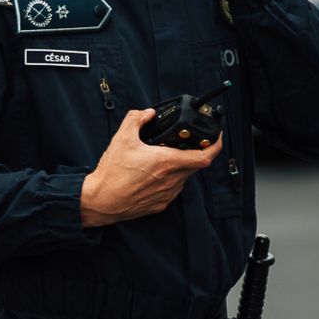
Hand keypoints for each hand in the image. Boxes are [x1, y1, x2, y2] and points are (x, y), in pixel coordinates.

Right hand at [79, 108, 223, 227]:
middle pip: (195, 165)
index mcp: (166, 162)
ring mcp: (167, 194)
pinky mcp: (161, 204)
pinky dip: (170, 179)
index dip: (215, 146)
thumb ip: (136, 119)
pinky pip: (173, 189)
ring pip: (184, 177)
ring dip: (180, 166)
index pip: (204, 156)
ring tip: (165, 158)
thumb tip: (148, 113)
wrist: (101, 201)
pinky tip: (154, 174)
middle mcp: (171, 179)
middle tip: (185, 144)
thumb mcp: (122, 138)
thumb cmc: (112, 174)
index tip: (216, 138)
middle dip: (193, 153)